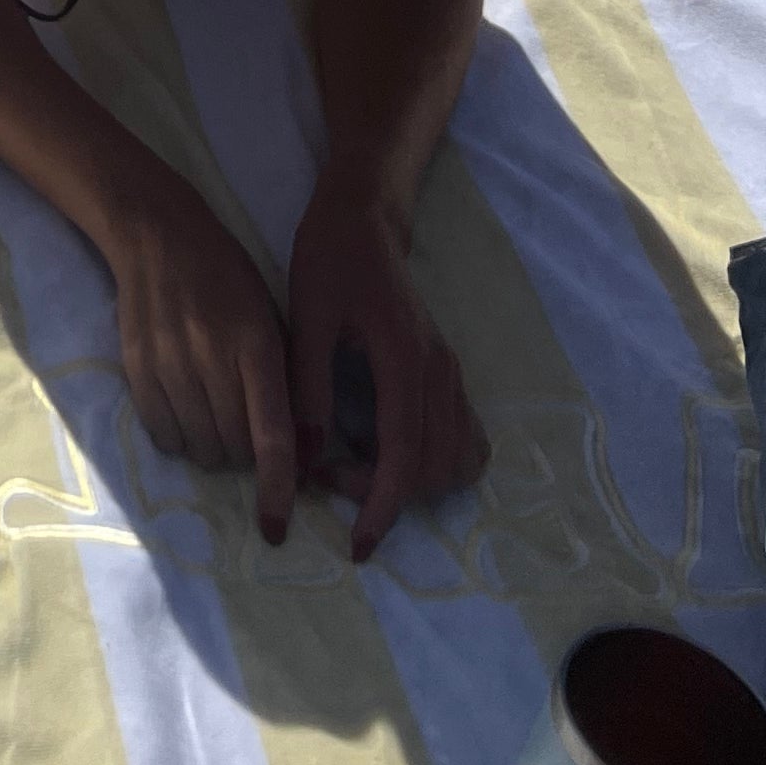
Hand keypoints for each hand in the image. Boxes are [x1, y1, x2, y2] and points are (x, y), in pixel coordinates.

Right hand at [104, 188, 297, 540]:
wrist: (158, 233)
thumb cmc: (229, 277)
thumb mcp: (271, 317)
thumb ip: (284, 380)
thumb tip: (297, 453)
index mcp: (257, 343)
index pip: (273, 437)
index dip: (278, 490)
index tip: (277, 529)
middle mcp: (212, 357)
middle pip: (235, 448)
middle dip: (248, 458)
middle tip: (248, 432)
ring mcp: (169, 363)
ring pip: (200, 447)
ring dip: (215, 450)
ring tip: (216, 418)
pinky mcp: (137, 367)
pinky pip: (163, 434)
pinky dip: (180, 439)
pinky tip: (187, 413)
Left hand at [285, 182, 487, 561]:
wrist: (364, 219)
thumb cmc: (329, 261)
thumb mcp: (307, 318)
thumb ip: (307, 388)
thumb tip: (302, 460)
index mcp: (404, 358)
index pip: (404, 454)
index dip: (383, 506)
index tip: (358, 545)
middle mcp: (440, 372)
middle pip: (435, 468)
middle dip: (386, 494)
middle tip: (328, 476)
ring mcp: (451, 374)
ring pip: (456, 461)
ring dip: (411, 483)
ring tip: (354, 467)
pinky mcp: (449, 375)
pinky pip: (463, 440)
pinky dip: (435, 465)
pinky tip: (389, 457)